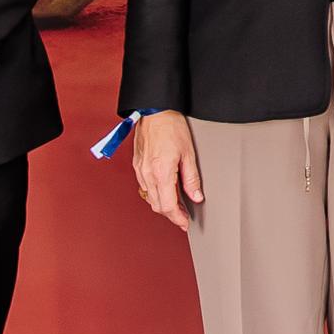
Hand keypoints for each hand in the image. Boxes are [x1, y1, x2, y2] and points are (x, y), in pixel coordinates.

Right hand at [128, 112, 202, 233]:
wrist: (154, 110)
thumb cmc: (171, 126)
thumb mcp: (188, 153)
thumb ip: (191, 178)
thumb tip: (196, 196)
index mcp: (161, 172)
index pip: (167, 206)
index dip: (178, 218)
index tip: (185, 223)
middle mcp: (147, 173)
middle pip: (157, 205)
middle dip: (171, 214)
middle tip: (184, 216)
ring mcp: (140, 169)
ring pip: (149, 197)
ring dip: (162, 204)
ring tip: (177, 204)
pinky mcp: (137, 164)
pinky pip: (144, 186)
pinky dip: (154, 193)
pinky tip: (164, 190)